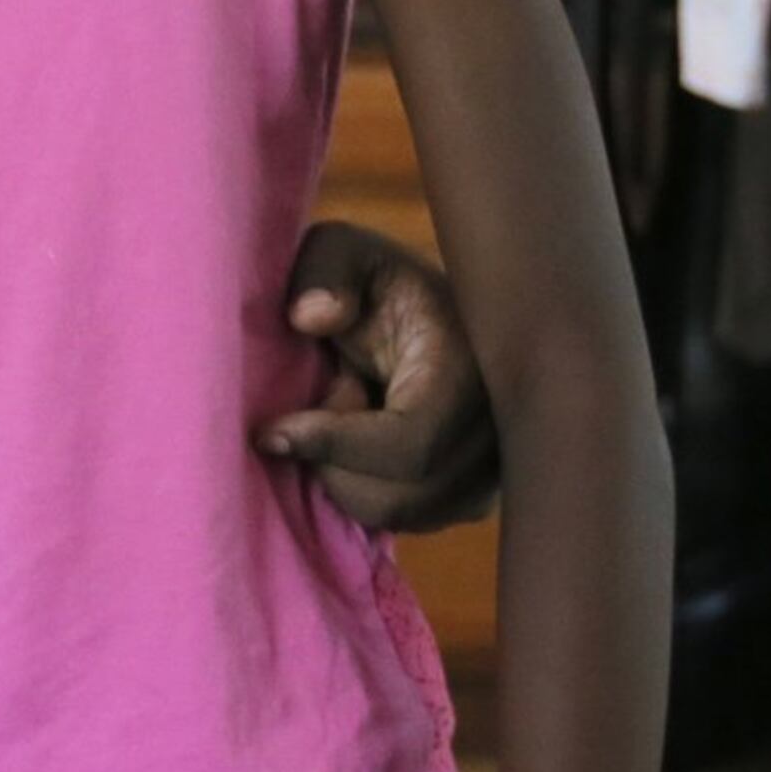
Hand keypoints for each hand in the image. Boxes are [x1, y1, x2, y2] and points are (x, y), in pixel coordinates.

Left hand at [258, 221, 502, 533]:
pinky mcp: (476, 496)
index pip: (411, 442)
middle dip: (333, 464)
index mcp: (473, 366)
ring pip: (401, 513)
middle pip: (402, 493)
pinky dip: (364, 491)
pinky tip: (360, 441)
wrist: (426, 310)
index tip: (270, 431)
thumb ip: (322, 272)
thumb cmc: (374, 280)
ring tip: (348, 413)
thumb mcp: (341, 251)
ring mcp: (494, 470)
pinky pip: (408, 520)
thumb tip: (313, 318)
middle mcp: (500, 429)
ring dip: (347, 477)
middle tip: (319, 405)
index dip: (334, 445)